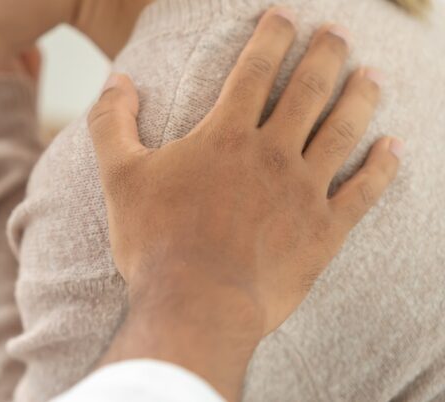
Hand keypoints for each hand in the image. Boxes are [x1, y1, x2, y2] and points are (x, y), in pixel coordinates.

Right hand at [90, 7, 401, 400]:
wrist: (197, 304)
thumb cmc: (155, 242)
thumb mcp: (118, 177)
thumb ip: (111, 123)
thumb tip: (116, 79)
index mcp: (226, 136)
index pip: (255, 70)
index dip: (272, 37)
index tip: (284, 17)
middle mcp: (272, 154)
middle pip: (308, 91)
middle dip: (325, 55)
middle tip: (338, 34)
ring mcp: (303, 192)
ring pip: (342, 130)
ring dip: (361, 97)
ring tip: (372, 73)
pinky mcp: (324, 231)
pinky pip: (363, 192)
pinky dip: (382, 167)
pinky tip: (394, 146)